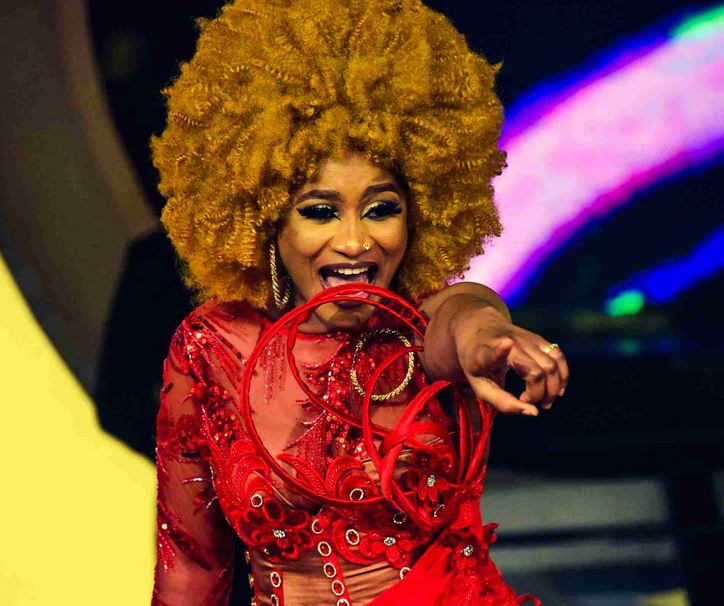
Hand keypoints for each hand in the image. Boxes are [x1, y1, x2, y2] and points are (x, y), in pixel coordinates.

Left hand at [451, 304, 568, 415]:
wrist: (478, 329)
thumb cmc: (477, 363)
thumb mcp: (480, 386)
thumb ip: (503, 403)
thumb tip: (534, 412)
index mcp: (485, 354)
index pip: (492, 352)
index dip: (500, 351)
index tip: (507, 344)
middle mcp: (508, 341)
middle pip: (537, 370)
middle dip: (540, 394)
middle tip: (529, 403)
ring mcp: (526, 338)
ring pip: (552, 363)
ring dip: (555, 387)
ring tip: (545, 402)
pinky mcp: (537, 337)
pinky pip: (558, 356)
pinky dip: (562, 375)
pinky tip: (557, 389)